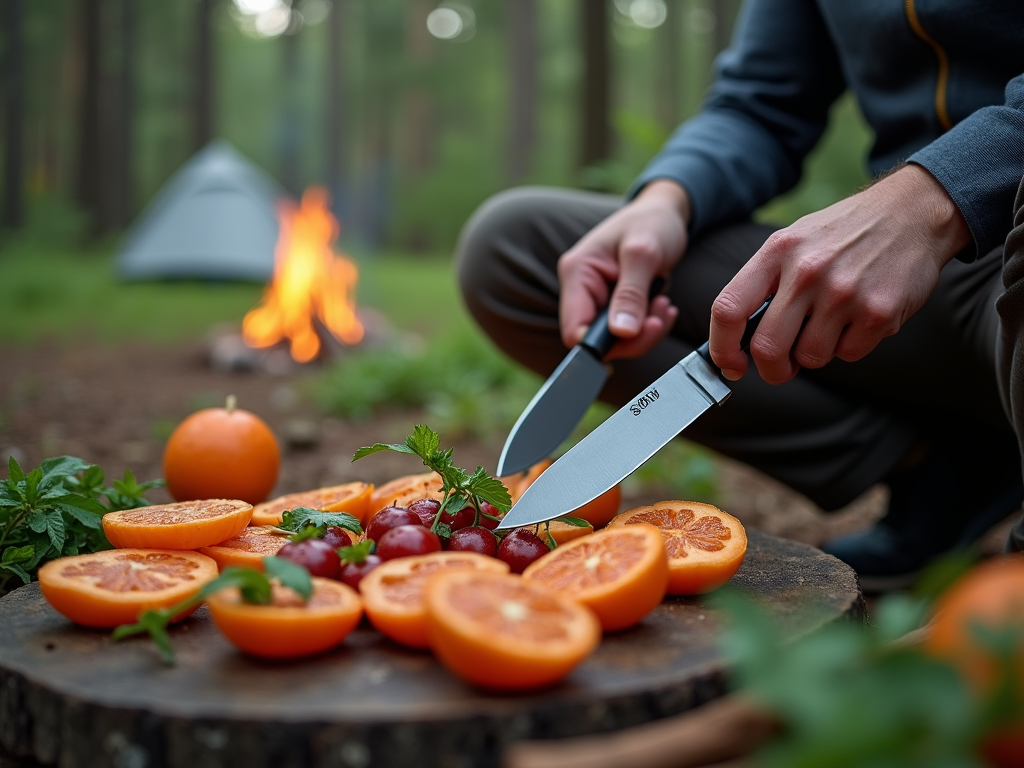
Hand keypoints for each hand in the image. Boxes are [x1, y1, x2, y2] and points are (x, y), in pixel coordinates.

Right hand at [557, 180, 688, 359]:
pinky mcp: (615, 306)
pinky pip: (629, 332)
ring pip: (616, 339)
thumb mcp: (644, 253)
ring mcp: (599, 299)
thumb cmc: (652, 222)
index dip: (601, 343)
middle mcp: (582, 289)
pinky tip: (663, 306)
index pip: (574, 328)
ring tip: (664, 304)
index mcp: (577, 273)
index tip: (636, 333)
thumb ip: (631, 294)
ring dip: (645, 331)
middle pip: (596, 339)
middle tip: (659, 317)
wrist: (664, 213)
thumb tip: (622, 333)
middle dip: (632, 337)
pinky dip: (649, 326)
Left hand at [709, 164, 971, 382]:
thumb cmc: (843, 234)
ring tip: (830, 323)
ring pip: (810, 357)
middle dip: (772, 369)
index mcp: (777, 252)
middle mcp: (807, 271)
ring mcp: (844, 293)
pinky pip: (848, 355)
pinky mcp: (878, 311)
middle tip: (782, 367)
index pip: (728, 309)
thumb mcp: (793, 242)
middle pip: (767, 348)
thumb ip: (764, 284)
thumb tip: (738, 340)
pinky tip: (859, 317)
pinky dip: (849, 346)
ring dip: (815, 353)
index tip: (730, 364)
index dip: (721, 347)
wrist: (912, 212)